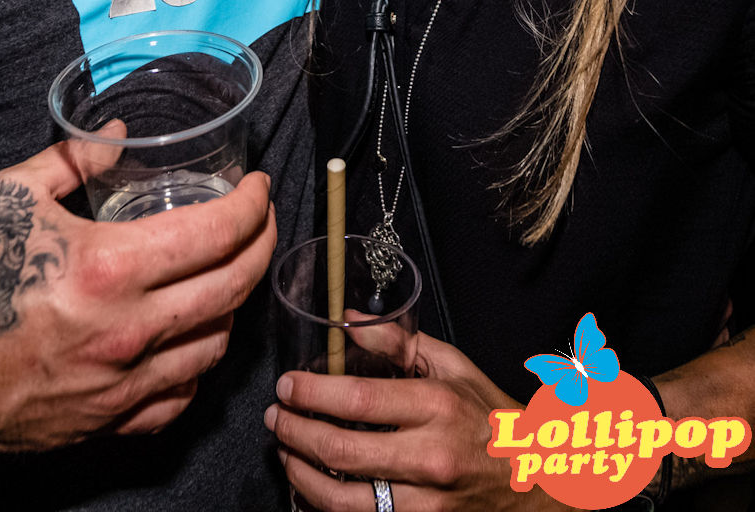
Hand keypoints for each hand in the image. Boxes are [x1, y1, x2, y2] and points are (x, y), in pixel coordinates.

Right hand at [0, 143, 274, 451]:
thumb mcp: (12, 193)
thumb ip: (74, 156)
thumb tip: (119, 132)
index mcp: (110, 267)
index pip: (216, 234)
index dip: (252, 205)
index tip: (259, 186)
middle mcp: (128, 330)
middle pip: (234, 287)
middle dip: (262, 244)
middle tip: (263, 220)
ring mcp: (124, 383)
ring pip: (217, 343)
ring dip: (237, 302)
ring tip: (232, 270)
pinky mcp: (111, 420)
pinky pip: (182, 396)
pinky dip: (201, 360)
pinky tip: (197, 333)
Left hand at [265, 332, 569, 510]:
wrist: (535, 480)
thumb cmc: (490, 418)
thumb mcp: (453, 366)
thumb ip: (399, 342)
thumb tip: (349, 319)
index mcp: (436, 406)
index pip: (358, 400)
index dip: (313, 394)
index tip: (288, 385)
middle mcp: (430, 457)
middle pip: (342, 450)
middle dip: (296, 432)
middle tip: (276, 417)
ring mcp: (426, 503)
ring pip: (344, 499)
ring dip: (303, 474)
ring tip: (285, 451)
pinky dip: (329, 506)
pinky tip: (314, 485)